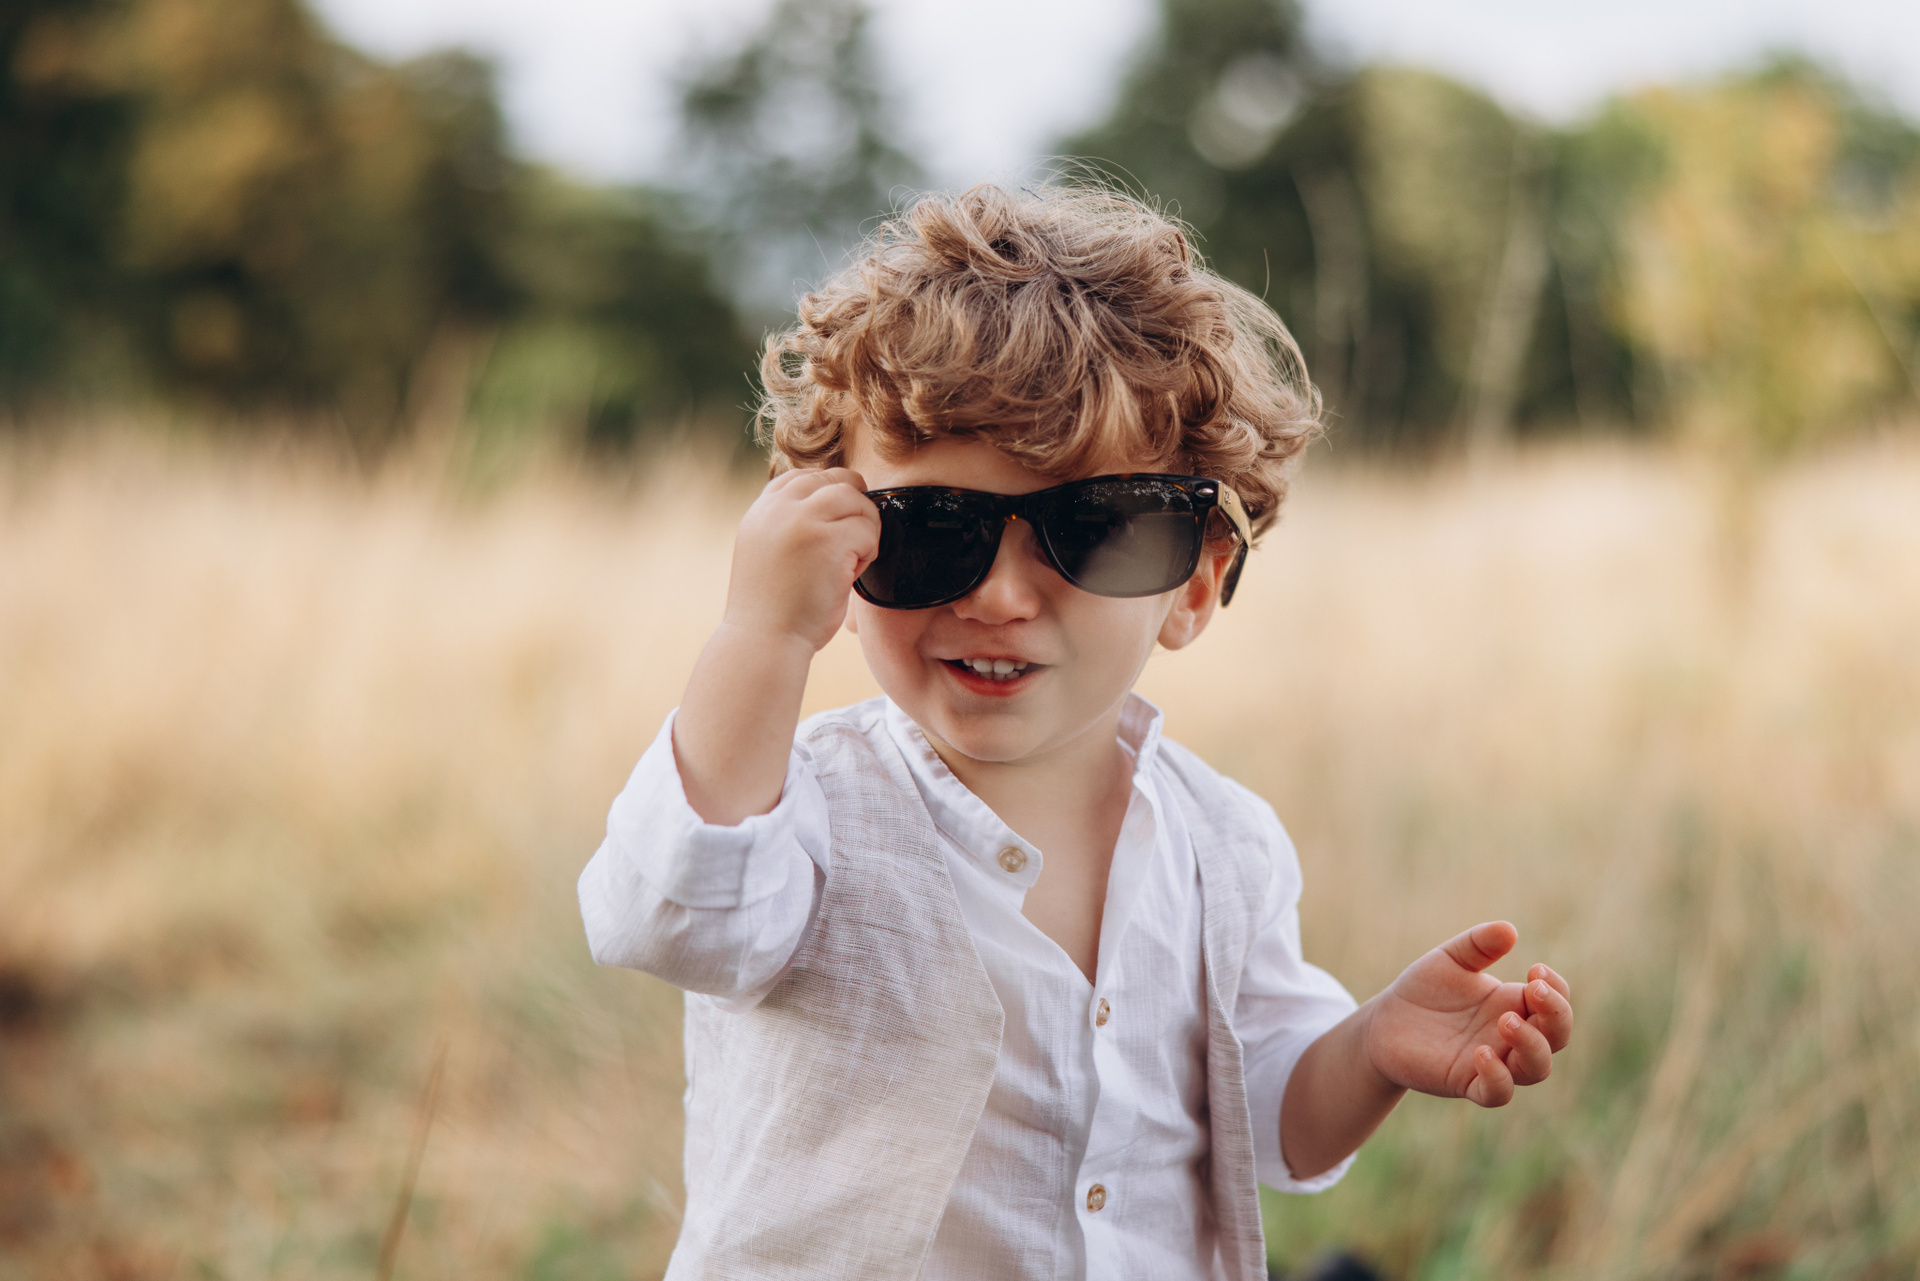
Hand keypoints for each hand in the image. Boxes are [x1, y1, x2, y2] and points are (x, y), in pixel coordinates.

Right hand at [723, 468, 879, 652]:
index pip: (803, 476)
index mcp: (761, 511)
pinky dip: (869, 553)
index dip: (829, 495)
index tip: (836, 525)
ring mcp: (802, 521)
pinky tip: (851, 576)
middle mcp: (778, 508)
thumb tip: (834, 504)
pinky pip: (867, 530)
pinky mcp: (827, 541)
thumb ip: (789, 524)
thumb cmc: (773, 609)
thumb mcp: (768, 552)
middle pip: (835, 479)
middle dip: (854, 507)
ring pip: (855, 499)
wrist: (763, 643)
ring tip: (854, 559)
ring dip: (865, 527)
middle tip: (855, 541)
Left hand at [1363, 921, 1571, 1107]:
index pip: (1557, 1003)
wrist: (1384, 1022)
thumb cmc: (1425, 990)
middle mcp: (1512, 1036)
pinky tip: (1481, 1052)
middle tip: (1531, 989)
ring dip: (1532, 1045)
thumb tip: (1509, 930)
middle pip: (1558, 1036)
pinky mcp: (1467, 1083)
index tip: (1535, 970)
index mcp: (1514, 1003)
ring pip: (1537, 1068)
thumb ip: (1478, 945)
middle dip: (1556, 1014)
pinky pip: (1498, 1093)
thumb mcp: (1450, 958)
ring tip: (1506, 1020)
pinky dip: (1498, 1077)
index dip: (1557, 989)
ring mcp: (1494, 1061)